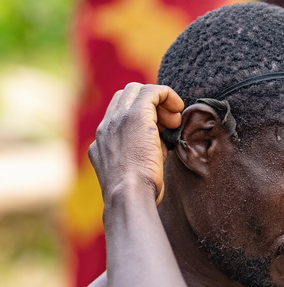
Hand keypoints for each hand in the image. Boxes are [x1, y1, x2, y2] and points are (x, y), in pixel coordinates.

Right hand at [89, 83, 183, 205]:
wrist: (129, 196)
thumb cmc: (137, 194)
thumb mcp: (134, 173)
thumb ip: (141, 155)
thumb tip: (159, 145)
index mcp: (102, 143)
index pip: (118, 114)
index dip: (141, 117)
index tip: (160, 132)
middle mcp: (105, 127)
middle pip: (125, 96)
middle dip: (149, 105)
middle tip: (168, 125)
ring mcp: (117, 119)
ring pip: (136, 90)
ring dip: (159, 102)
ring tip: (173, 122)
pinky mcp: (135, 116)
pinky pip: (153, 92)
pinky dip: (168, 95)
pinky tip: (178, 108)